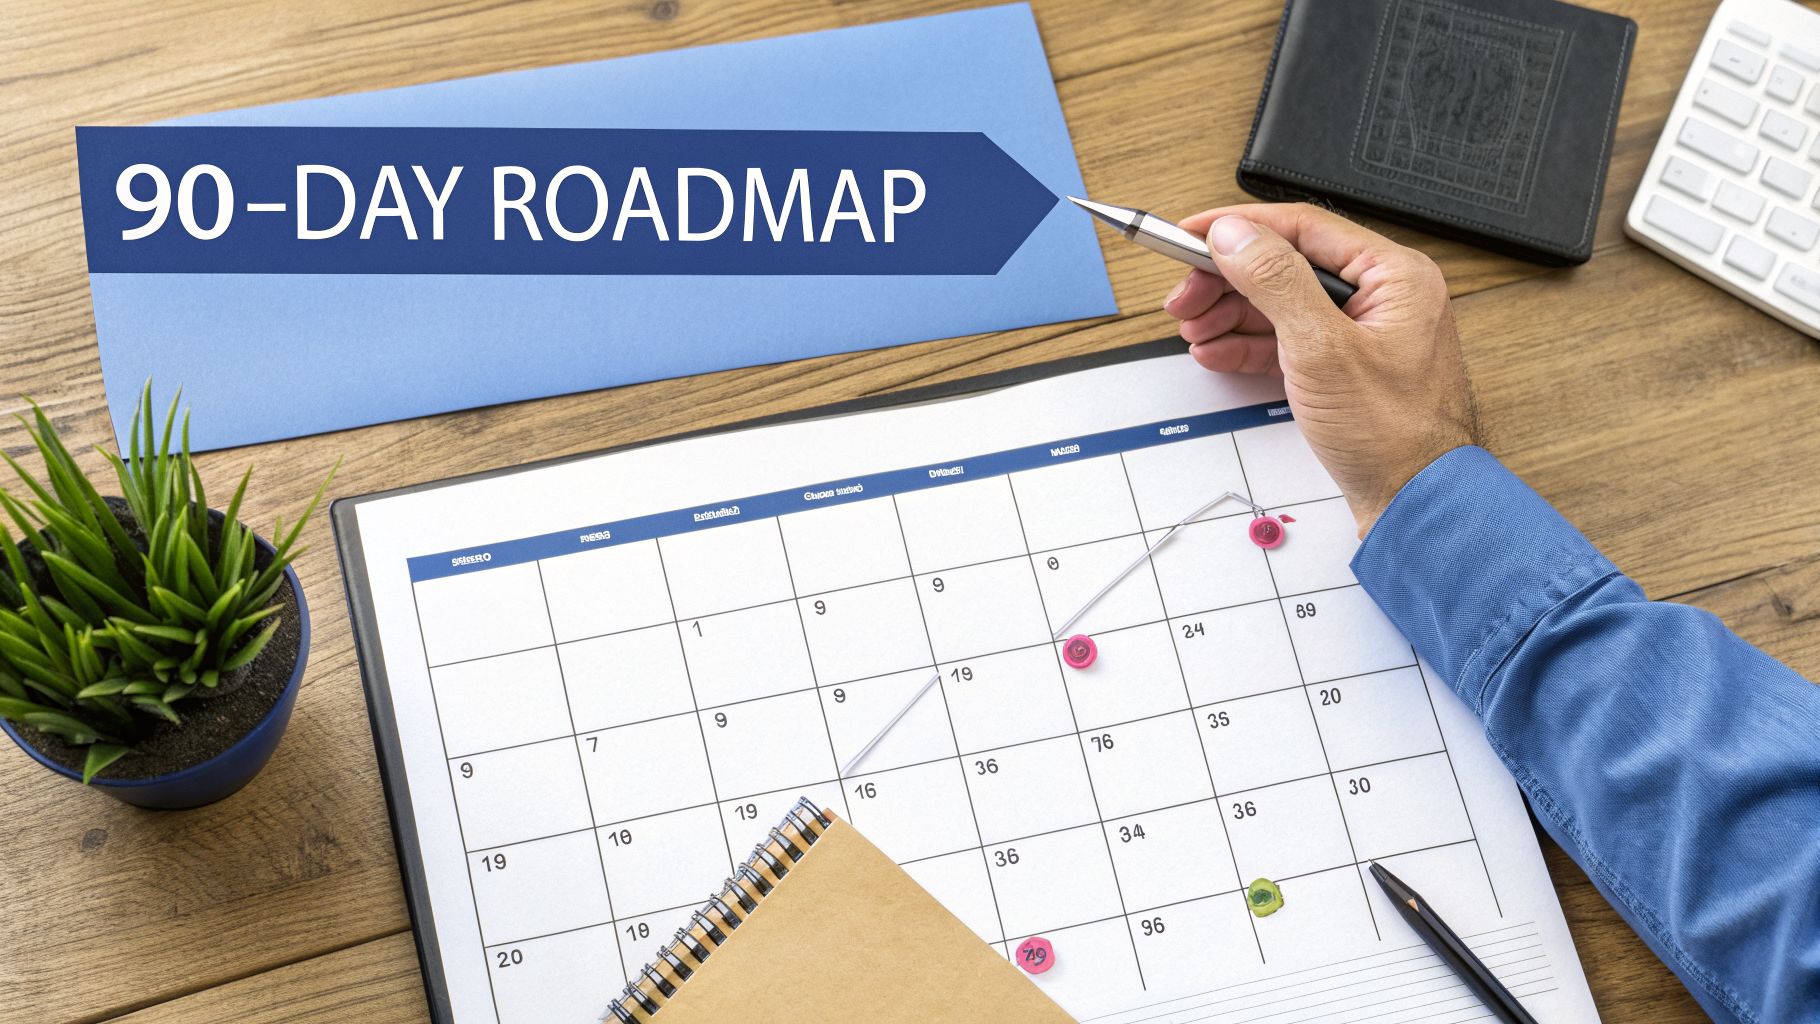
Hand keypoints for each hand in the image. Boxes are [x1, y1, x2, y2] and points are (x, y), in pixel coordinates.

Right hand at [1162, 203, 1475, 535]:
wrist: (1414, 502)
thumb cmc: (1394, 436)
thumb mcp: (1323, 351)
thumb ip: (1277, 283)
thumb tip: (1237, 235)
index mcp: (1393, 275)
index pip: (1302, 227)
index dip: (1238, 228)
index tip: (1188, 234)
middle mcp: (1381, 296)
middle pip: (1285, 265)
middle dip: (1227, 280)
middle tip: (1184, 297)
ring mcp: (1361, 332)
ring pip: (1280, 303)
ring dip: (1230, 313)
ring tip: (1194, 329)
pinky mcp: (1344, 366)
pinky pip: (1287, 339)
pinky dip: (1248, 344)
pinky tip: (1216, 350)